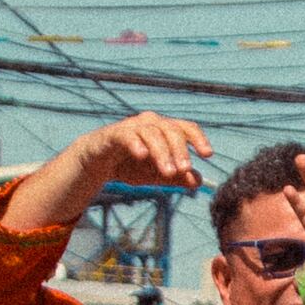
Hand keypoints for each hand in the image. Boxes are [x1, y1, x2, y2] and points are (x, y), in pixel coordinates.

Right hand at [16, 111, 211, 230]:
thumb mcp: (157, 175)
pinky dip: (136, 144)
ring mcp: (132, 126)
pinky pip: (127, 135)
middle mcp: (150, 123)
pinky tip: (142, 155)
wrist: (97, 164)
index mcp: (165, 129)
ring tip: (169, 171)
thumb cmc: (131, 165)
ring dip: (162, 152)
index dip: (198, 139)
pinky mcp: (114, 134)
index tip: (208, 155)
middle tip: (185, 169)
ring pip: (152, 133)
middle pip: (171, 129)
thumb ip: (177, 177)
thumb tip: (198, 181)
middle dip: (180, 150)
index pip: (186, 128)